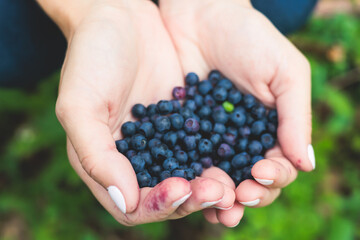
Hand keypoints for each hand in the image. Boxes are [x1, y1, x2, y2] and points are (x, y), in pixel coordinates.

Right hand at [53, 0, 234, 225]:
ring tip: (231, 181)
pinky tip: (239, 157)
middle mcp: (137, 159)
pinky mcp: (185, 123)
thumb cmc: (90, 56)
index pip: (133, 206)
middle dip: (193, 199)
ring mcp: (164, 142)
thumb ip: (96, 154)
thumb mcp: (80, 103)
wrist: (120, 16)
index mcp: (107, 162)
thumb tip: (126, 200)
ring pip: (191, 178)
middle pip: (168, 197)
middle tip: (218, 189)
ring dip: (212, 185)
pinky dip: (220, 158)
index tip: (181, 188)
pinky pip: (204, 148)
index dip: (158, 205)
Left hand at [159, 0, 314, 225]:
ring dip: (218, 195)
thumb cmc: (249, 37)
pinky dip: (187, 177)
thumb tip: (307, 164)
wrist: (201, 14)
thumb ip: (296, 117)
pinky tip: (186, 188)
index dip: (273, 177)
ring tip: (216, 206)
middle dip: (246, 194)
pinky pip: (185, 160)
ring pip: (217, 178)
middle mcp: (240, 141)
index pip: (276, 168)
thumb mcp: (284, 71)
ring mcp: (209, 139)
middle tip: (238, 197)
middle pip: (247, 181)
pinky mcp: (181, 131)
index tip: (261, 172)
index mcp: (269, 131)